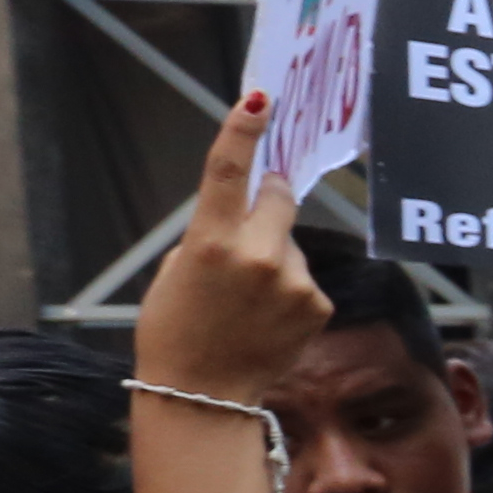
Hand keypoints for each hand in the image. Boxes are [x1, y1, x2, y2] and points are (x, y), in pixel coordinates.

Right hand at [128, 91, 328, 402]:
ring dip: (275, 256)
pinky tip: (268, 318)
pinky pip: (304, 277)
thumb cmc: (176, 328)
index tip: (258, 98)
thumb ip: (212, 233)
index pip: (229, 173)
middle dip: (270, 196)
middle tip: (254, 216)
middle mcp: (257, 256)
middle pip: (279, 197)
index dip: (242, 132)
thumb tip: (245, 211)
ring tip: (248, 299)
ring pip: (290, 243)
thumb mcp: (177, 270)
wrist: (203, 393)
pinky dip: (289, 288)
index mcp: (210, 242)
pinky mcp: (317, 303)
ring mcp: (293, 281)